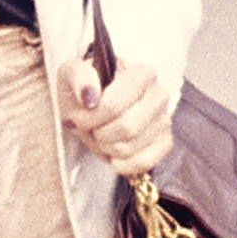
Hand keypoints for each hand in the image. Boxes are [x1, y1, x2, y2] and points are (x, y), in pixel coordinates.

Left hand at [58, 55, 173, 174]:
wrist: (92, 106)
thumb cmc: (83, 88)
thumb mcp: (72, 73)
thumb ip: (79, 77)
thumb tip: (90, 95)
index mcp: (141, 73)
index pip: (114, 106)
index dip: (91, 118)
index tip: (79, 116)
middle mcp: (159, 94)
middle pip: (127, 128)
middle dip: (99, 134)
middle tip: (90, 127)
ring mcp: (164, 119)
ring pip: (130, 148)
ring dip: (106, 148)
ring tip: (101, 135)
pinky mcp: (165, 142)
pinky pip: (143, 162)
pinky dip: (121, 163)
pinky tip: (113, 151)